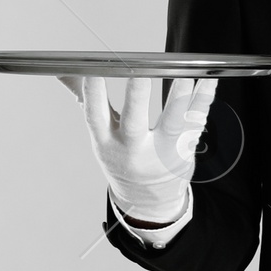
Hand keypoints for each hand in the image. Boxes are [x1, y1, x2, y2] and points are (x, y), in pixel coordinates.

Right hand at [59, 73, 216, 224]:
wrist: (147, 199)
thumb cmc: (121, 157)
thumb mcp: (100, 134)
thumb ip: (85, 99)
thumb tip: (62, 71)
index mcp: (106, 143)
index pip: (96, 118)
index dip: (93, 96)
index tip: (94, 73)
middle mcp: (133, 150)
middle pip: (134, 124)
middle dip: (137, 99)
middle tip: (141, 73)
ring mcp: (160, 153)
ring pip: (172, 124)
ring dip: (179, 98)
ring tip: (185, 74)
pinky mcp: (183, 152)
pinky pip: (195, 124)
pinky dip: (203, 101)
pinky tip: (208, 81)